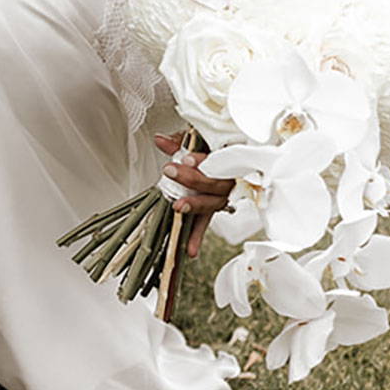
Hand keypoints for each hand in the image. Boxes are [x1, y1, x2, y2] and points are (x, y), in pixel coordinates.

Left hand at [153, 134, 234, 256]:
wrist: (219, 156)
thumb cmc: (209, 147)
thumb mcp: (194, 139)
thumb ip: (179, 141)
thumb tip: (160, 140)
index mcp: (227, 159)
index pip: (220, 160)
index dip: (203, 161)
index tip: (186, 158)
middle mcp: (229, 179)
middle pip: (216, 183)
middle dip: (193, 179)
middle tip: (170, 171)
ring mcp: (222, 195)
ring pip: (213, 203)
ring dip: (196, 206)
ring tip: (179, 207)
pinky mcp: (213, 207)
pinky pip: (206, 222)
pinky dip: (197, 236)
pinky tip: (190, 250)